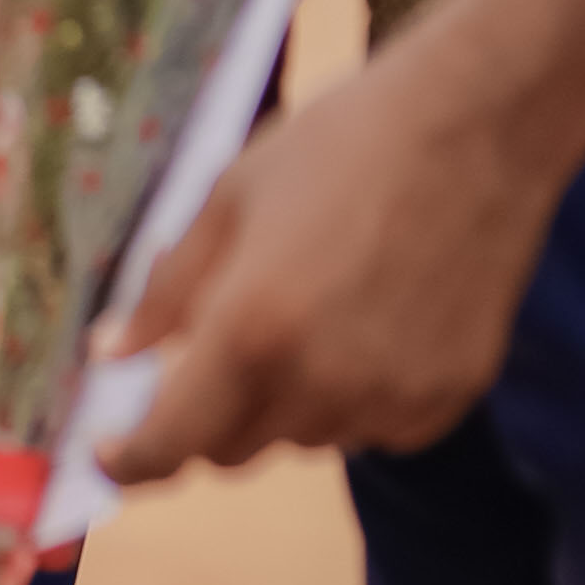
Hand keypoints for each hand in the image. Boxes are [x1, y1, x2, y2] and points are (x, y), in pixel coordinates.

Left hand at [104, 5, 577, 478]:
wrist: (476, 124)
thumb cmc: (339, 143)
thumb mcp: (229, 196)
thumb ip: (166, 288)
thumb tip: (109, 353)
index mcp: (251, 331)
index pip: (171, 443)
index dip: (130, 459)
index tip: (108, 454)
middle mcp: (320, 385)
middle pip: (233, 451)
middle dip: (204, 417)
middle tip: (208, 350)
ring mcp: (390, 401)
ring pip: (303, 438)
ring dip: (281, 400)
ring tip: (308, 302)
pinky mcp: (447, 402)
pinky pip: (371, 428)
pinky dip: (350, 397)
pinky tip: (366, 318)